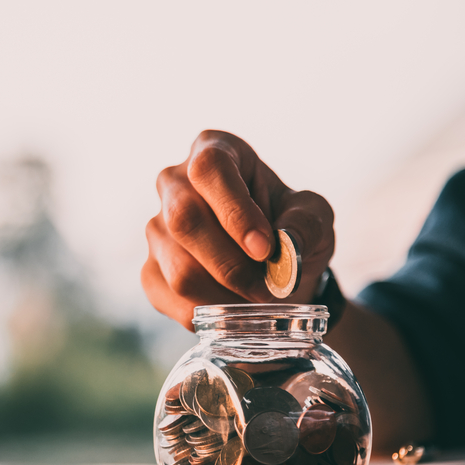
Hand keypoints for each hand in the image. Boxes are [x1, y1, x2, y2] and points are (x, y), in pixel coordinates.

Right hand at [142, 130, 334, 329]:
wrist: (274, 269)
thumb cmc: (289, 228)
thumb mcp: (314, 216)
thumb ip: (307, 222)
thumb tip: (286, 243)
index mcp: (213, 151)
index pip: (209, 169)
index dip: (235, 210)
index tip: (265, 248)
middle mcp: (174, 184)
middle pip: (184, 219)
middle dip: (231, 264)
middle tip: (267, 288)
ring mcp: (157, 228)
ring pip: (179, 268)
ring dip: (225, 294)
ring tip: (256, 299)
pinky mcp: (150, 269)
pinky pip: (172, 297)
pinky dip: (209, 313)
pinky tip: (232, 309)